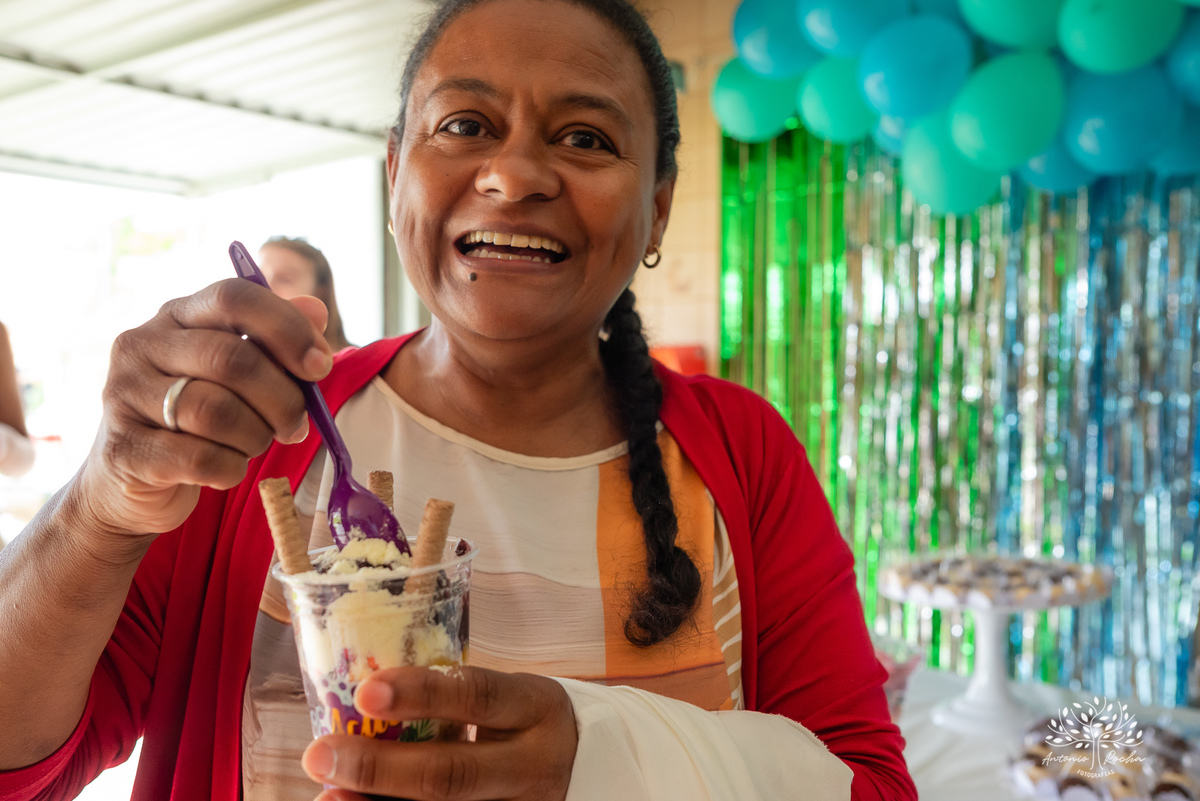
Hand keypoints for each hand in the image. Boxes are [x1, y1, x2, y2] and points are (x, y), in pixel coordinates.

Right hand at [73, 279, 332, 541]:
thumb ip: (276, 341)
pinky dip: (231, 468)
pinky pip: (201, 458)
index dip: (288, 328)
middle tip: (297, 424)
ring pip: (217, 411)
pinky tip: (229, 467)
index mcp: (176, 315)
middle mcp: (141, 345)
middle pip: (233, 359)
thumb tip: (317, 310)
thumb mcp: (236, 373)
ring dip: (255, 436)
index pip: (234, 297)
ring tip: (255, 444)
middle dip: (282, 398)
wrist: (132, 480)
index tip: (320, 365)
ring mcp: (124, 395)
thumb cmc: (198, 417)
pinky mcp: (124, 448)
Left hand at [303, 666, 577, 800]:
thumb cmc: (526, 722)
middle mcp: (532, 765)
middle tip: (321, 754)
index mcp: (533, 708)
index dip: (421, 694)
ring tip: (328, 796)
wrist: (591, 765)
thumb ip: (454, 702)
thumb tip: (361, 703)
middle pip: (451, 774)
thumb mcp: (509, 699)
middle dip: (379, 768)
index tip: (366, 689)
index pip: (476, 696)